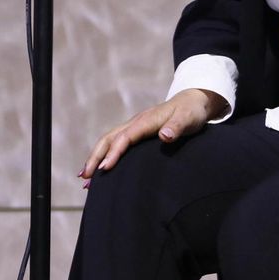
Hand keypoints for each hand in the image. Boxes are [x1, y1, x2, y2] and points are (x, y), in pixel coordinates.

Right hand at [79, 88, 226, 181]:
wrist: (193, 101)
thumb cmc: (191, 112)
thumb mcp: (188, 119)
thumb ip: (176, 127)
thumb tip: (164, 136)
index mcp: (145, 121)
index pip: (124, 138)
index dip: (113, 153)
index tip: (104, 169)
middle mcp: (136, 123)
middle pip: (109, 138)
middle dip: (95, 157)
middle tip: (85, 178)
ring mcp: (134, 127)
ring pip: (109, 141)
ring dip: (96, 157)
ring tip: (84, 177)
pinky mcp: (136, 132)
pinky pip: (115, 143)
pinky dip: (104, 155)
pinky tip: (100, 168)